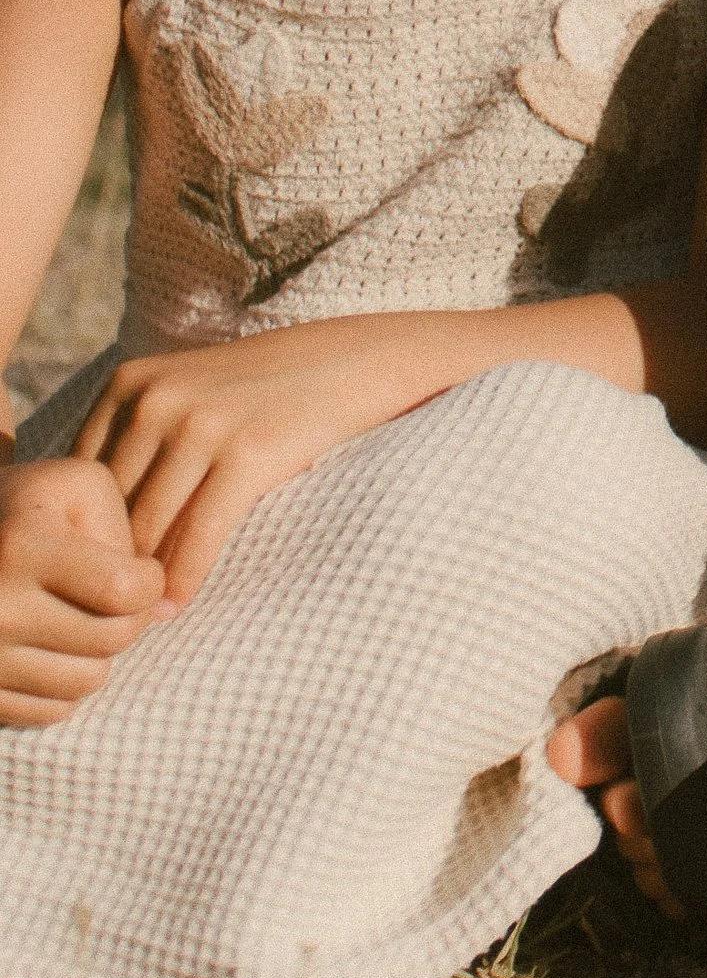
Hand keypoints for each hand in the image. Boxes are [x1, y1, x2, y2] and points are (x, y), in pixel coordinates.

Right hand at [0, 458, 165, 724]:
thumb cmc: (21, 511)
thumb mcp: (72, 487)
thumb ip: (126, 526)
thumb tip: (161, 604)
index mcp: (20, 547)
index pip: (126, 591)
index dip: (151, 583)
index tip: (140, 572)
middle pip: (112, 640)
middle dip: (128, 618)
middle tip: (108, 599)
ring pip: (86, 681)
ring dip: (97, 655)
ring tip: (77, 623)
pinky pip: (51, 711)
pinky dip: (62, 686)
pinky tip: (48, 651)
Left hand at [74, 320, 422, 605]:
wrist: (354, 361)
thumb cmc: (271, 388)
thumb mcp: (191, 390)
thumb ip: (143, 432)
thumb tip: (99, 511)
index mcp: (128, 384)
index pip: (81, 478)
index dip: (82, 531)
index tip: (91, 572)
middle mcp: (153, 400)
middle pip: (110, 504)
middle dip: (106, 560)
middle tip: (107, 608)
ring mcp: (200, 425)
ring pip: (148, 525)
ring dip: (141, 579)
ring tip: (138, 617)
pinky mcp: (247, 453)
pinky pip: (201, 531)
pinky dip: (184, 577)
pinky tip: (177, 605)